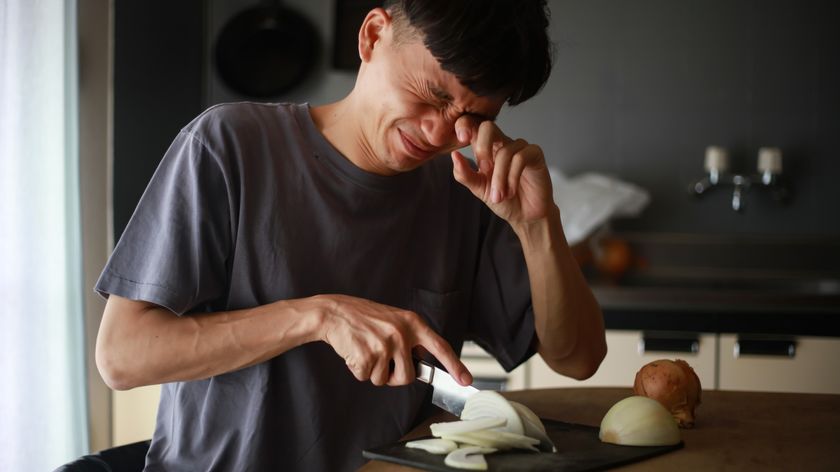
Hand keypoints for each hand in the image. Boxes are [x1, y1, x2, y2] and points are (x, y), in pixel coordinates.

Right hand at [315, 294, 471, 386]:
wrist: (334, 312)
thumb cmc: (363, 318)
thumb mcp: (393, 320)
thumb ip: (409, 339)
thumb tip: (421, 364)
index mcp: (412, 323)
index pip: (440, 346)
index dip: (455, 365)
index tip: (466, 380)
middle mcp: (401, 334)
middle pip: (407, 376)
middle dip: (393, 377)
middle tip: (381, 362)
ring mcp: (384, 345)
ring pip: (384, 380)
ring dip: (372, 372)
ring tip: (365, 350)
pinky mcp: (367, 355)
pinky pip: (365, 377)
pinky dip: (357, 370)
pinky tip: (354, 352)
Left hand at [451, 117, 553, 225]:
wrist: (525, 216)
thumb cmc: (503, 200)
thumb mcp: (478, 189)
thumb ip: (464, 174)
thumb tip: (454, 155)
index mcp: (486, 149)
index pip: (473, 127)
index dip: (465, 125)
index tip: (461, 138)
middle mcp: (502, 144)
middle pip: (488, 127)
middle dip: (482, 147)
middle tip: (483, 169)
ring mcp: (519, 147)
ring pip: (504, 152)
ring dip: (499, 178)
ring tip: (499, 196)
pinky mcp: (534, 154)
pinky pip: (520, 158)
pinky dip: (512, 177)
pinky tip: (511, 191)